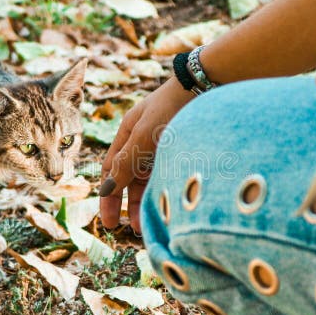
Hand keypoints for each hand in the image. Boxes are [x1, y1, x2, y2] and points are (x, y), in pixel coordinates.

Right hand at [99, 77, 193, 232]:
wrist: (208, 86)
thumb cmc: (171, 108)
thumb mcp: (143, 137)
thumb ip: (126, 164)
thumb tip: (107, 191)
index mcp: (127, 135)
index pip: (111, 172)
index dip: (108, 198)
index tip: (109, 222)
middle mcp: (143, 142)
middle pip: (130, 179)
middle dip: (129, 204)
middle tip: (132, 228)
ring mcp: (164, 146)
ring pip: (150, 180)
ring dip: (148, 201)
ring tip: (151, 222)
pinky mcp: (183, 150)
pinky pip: (168, 176)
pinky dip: (164, 192)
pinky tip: (167, 206)